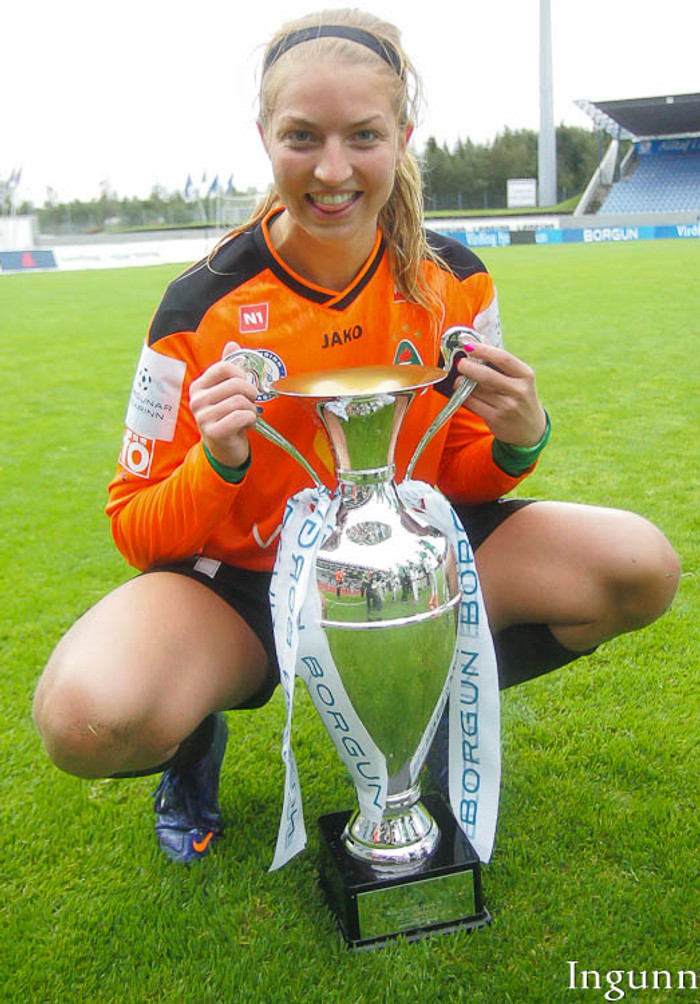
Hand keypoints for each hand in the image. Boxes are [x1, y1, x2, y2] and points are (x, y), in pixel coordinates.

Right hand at [189, 341, 258, 467]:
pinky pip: (242, 416)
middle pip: (236, 384)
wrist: (225, 449)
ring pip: (241, 401)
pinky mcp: (213, 432)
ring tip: (247, 416)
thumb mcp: (227, 392)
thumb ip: (228, 368)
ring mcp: (203, 417)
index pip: (224, 367)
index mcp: (199, 387)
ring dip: (251, 409)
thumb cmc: (228, 417)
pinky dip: (251, 420)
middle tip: (250, 403)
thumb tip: (232, 344)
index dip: (242, 374)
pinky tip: (246, 425)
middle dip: (251, 394)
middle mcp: (197, 400)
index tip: (245, 385)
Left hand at [455, 341, 546, 446]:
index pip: (503, 358)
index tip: (468, 344)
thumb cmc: (520, 397)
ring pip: (477, 390)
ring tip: (458, 379)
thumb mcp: (519, 379)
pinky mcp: (496, 419)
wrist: (531, 430)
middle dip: (467, 367)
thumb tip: (477, 340)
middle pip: (486, 375)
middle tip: (459, 363)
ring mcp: (507, 406)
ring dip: (462, 383)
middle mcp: (518, 391)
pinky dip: (463, 396)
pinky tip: (461, 393)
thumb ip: (499, 362)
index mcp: (526, 375)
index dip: (483, 350)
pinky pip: (473, 404)